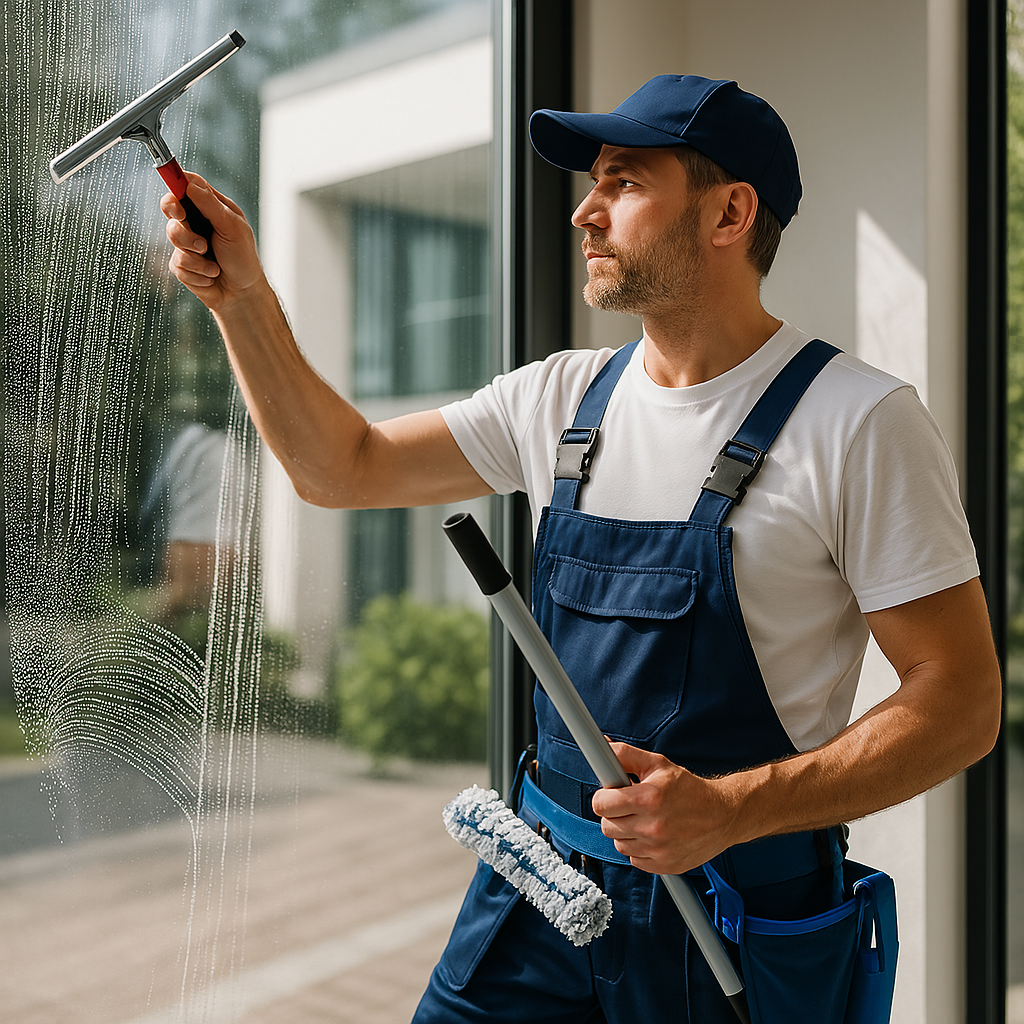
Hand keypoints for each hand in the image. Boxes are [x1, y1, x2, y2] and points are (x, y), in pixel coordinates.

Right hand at [161, 173, 264, 310]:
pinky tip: (211, 276)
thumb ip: (211, 205)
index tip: (177, 196)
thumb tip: (190, 185)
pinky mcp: (181, 263)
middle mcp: (196, 221)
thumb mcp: (232, 228)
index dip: (176, 184)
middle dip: (179, 219)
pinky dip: (197, 272)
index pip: (187, 185)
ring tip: (212, 263)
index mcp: (210, 207)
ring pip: (173, 235)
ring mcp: (186, 242)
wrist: (241, 294)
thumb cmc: (242, 258)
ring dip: (195, 253)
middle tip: (186, 223)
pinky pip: (178, 263)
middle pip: (171, 207)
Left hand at [591, 741, 742, 874]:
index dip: (603, 797)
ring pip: (618, 844)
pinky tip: (653, 835)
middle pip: (606, 826)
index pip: (601, 804)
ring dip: (626, 832)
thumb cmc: (689, 788)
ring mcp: (659, 850)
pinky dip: (639, 848)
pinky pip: (634, 859)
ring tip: (643, 820)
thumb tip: (602, 747)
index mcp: (649, 798)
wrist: (723, 815)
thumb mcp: (658, 764)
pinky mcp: (665, 866)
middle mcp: (653, 827)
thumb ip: (626, 755)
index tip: (610, 794)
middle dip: (614, 814)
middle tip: (629, 806)